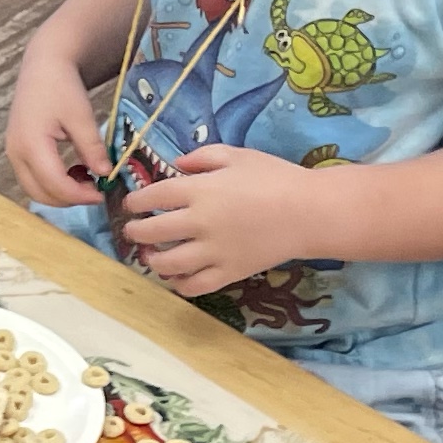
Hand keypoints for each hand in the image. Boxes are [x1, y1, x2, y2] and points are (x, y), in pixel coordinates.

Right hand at [4, 51, 109, 207]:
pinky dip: (52, 183)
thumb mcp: (82, 115)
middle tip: (95, 190)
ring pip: (34, 189)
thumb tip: (105, 174)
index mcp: (31, 144)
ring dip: (59, 192)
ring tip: (85, 177)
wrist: (44, 66)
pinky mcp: (17, 150)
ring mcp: (13, 153)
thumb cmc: (61, 86)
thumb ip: (92, 147)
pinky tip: (72, 169)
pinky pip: (32, 178)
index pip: (55, 184)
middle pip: (40, 194)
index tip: (102, 194)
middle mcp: (16, 153)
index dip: (80, 195)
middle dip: (68, 198)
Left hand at [114, 144, 331, 294]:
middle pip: (152, 231)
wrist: (311, 212)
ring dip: (152, 260)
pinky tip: (176, 278)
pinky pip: (195, 286)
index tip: (132, 203)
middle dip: (135, 231)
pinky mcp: (230, 272)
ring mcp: (214, 251)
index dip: (136, 200)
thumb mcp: (238, 155)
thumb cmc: (276, 178)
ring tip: (150, 255)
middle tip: (133, 230)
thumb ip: (203, 157)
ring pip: (168, 264)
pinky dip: (179, 285)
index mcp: (201, 190)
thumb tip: (176, 164)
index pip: (154, 196)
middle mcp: (201, 222)